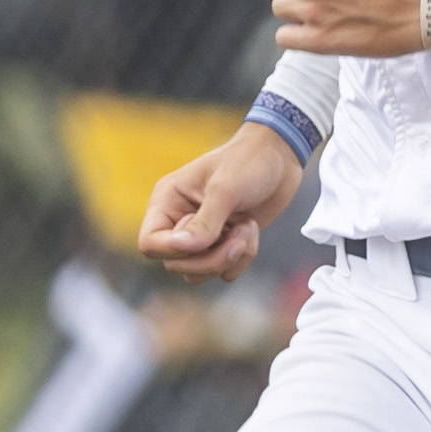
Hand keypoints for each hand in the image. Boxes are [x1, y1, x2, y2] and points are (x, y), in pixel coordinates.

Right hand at [138, 123, 304, 284]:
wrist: (280, 158)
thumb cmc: (249, 161)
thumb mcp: (225, 189)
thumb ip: (205, 222)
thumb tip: (182, 248)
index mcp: (167, 201)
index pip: (150, 243)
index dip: (174, 250)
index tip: (205, 238)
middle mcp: (179, 221)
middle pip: (176, 264)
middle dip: (211, 258)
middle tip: (238, 235)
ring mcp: (202, 236)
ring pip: (199, 273)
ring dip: (228, 259)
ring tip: (246, 228)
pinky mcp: (223, 244)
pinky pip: (224, 272)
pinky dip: (241, 259)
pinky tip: (251, 232)